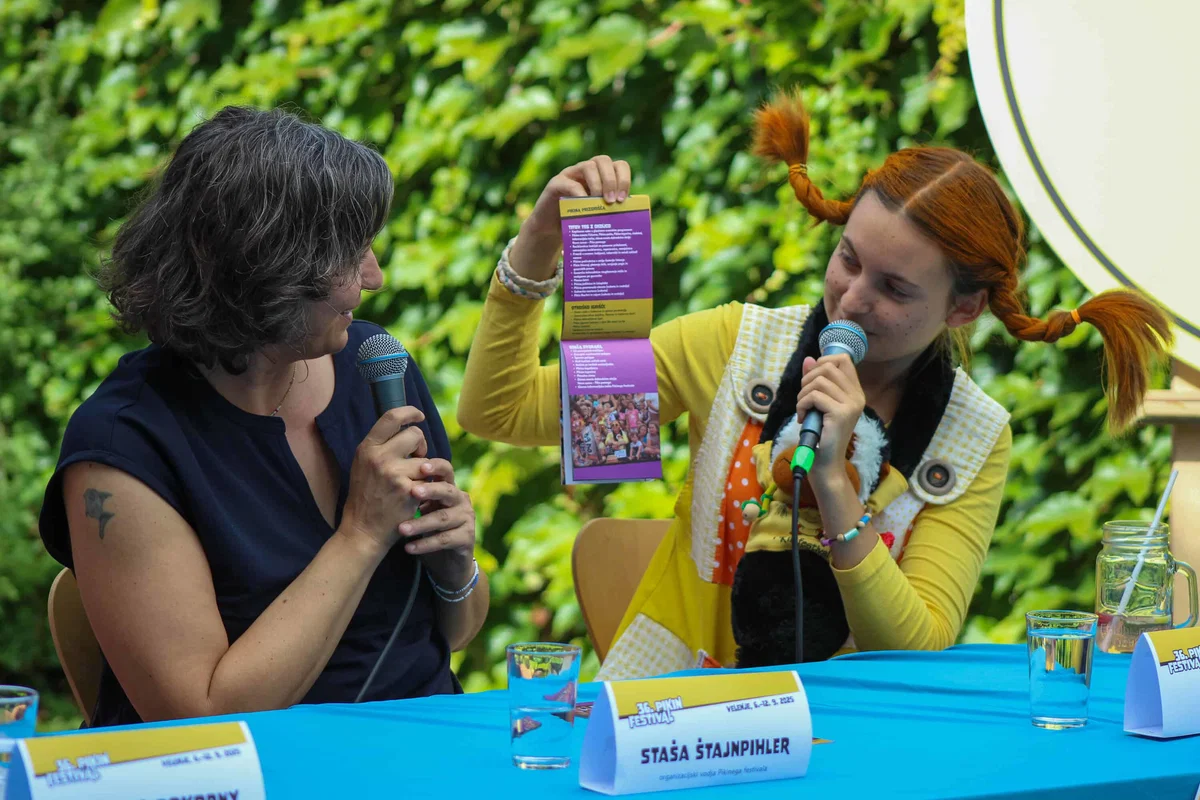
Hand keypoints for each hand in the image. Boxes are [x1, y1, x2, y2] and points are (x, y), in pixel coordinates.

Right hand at [340, 407, 429, 554]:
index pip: (391, 417)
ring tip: (414, 482)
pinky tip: (417, 495)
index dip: (410, 412)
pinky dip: (427, 485)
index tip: (419, 415)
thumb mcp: (364, 466)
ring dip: (424, 469)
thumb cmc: (366, 497)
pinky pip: (428, 478)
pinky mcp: (409, 489)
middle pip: (415, 434)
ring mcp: (394, 473)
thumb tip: (405, 428)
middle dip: (421, 446)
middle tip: (416, 461)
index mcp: (367, 448)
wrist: (363, 530)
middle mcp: (379, 457)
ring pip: (425, 458)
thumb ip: (381, 447)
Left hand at [397, 459, 476, 588]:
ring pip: (443, 518)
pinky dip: (425, 544)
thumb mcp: (422, 510)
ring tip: (401, 529)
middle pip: (447, 491)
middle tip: (412, 491)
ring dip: (421, 524)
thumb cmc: (429, 530)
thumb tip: (388, 478)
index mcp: (449, 489)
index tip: (420, 467)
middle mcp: (461, 500)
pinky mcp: (467, 538)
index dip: (435, 467)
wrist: (447, 561)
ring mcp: (466, 519)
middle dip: (430, 490)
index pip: (446, 471)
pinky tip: (409, 548)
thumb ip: (414, 496)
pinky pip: (445, 540)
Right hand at [509, 155, 632, 280]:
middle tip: (612, 201)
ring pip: (589, 166)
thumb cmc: (579, 222)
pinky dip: (579, 193)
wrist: (551, 229)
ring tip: (599, 202)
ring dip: (597, 183)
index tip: (623, 199)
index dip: (624, 179)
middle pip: (604, 160)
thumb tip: (634, 222)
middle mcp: (587, 170)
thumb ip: (612, 212)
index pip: (619, 166)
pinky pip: (570, 183)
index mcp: (602, 176)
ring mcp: (571, 174)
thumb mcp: (599, 215)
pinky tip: (584, 205)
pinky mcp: (556, 183)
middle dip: (612, 180)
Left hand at [795, 354, 864, 489]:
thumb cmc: (821, 435)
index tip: (812, 381)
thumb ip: (815, 381)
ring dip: (803, 394)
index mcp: (855, 392)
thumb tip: (809, 359)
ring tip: (803, 410)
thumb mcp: (818, 404)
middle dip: (807, 380)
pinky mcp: (841, 414)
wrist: (825, 463)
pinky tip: (803, 418)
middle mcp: (858, 396)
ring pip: (819, 381)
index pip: (843, 359)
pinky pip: (814, 396)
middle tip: (804, 400)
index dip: (823, 362)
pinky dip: (802, 405)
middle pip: (828, 366)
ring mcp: (851, 405)